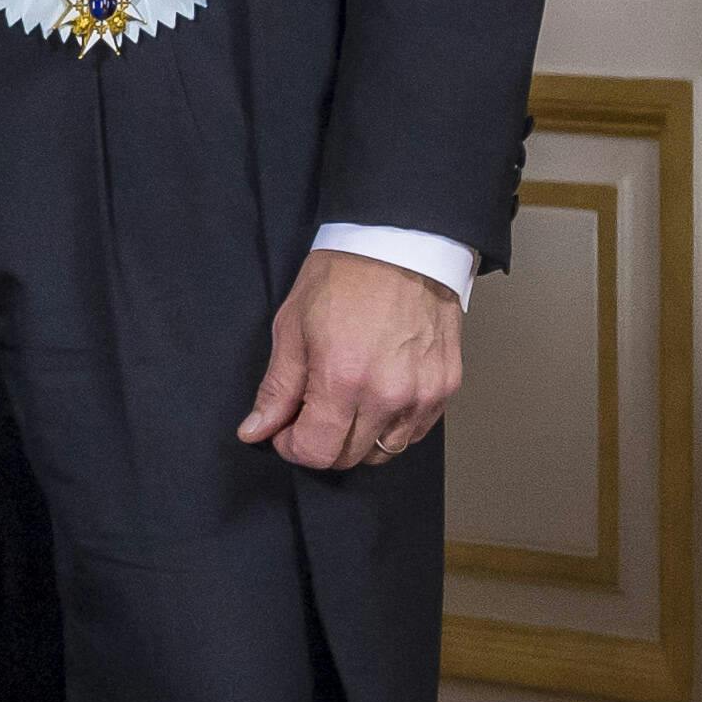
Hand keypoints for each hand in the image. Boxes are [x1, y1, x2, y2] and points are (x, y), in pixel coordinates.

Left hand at [242, 247, 464, 475]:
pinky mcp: (446, 387)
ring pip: (383, 452)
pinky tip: (376, 400)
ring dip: (356, 439)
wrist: (402, 244)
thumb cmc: (344, 278)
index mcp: (343, 379)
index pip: (315, 452)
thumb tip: (255, 431)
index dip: (291, 446)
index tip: (284, 429)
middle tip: (310, 414)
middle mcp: (388, 395)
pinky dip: (391, 427)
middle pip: (347, 457)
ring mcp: (422, 394)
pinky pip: (414, 433)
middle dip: (320, 444)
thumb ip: (277, 388)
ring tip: (345, 405)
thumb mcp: (292, 327)